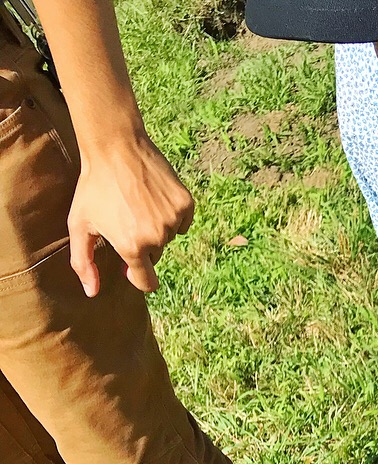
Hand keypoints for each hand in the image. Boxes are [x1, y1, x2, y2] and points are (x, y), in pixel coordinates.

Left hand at [68, 133, 193, 296]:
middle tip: (128, 217)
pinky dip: (172, 215)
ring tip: (140, 204)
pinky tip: (155, 198)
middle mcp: (156, 238)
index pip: (146, 281)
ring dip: (157, 227)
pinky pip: (183, 222)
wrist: (115, 145)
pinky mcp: (185, 204)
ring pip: (169, 238)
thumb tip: (92, 292)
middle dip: (144, 244)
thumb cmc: (93, 185)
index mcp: (132, 248)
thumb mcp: (79, 224)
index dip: (137, 274)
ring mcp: (172, 220)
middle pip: (156, 256)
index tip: (131, 263)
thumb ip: (83, 262)